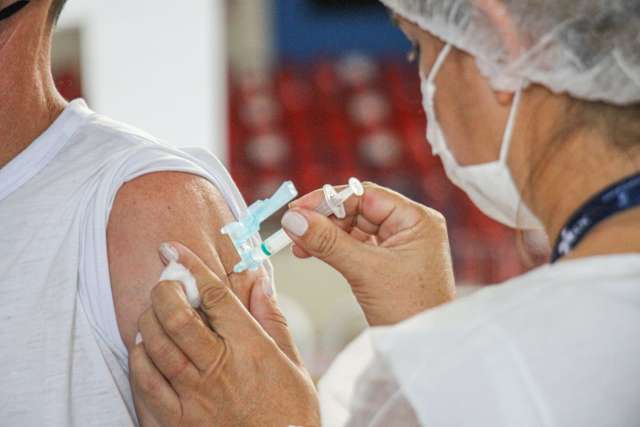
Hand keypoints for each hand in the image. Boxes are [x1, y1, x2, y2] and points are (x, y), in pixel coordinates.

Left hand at [129, 242, 319, 426]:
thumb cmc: (289, 417)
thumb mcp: (293, 365)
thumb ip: (272, 321)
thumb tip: (260, 282)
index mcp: (250, 351)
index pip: (215, 297)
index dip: (191, 267)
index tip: (173, 250)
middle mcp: (218, 371)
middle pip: (177, 318)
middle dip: (163, 290)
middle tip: (164, 281)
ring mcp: (193, 400)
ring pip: (155, 348)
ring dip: (147, 322)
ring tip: (151, 312)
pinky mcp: (174, 424)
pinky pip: (145, 386)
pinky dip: (139, 361)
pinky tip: (142, 350)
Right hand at [282, 182, 455, 325]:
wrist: (421, 348)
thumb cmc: (408, 310)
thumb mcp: (364, 271)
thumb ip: (328, 242)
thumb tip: (293, 219)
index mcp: (416, 219)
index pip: (366, 196)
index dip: (329, 200)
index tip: (298, 210)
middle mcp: (410, 226)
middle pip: (358, 209)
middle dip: (325, 219)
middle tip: (294, 228)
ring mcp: (400, 244)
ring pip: (354, 227)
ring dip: (326, 234)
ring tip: (299, 245)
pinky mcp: (388, 261)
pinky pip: (356, 245)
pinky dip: (334, 247)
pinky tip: (313, 252)